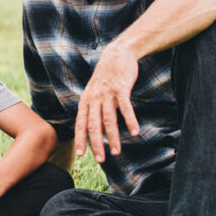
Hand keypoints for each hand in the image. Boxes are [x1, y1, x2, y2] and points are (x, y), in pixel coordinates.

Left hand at [75, 42, 140, 162]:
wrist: (117, 55)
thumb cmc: (106, 78)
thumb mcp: (95, 92)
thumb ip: (94, 109)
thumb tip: (96, 129)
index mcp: (86, 101)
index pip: (81, 123)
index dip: (80, 138)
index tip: (81, 154)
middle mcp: (94, 98)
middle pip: (94, 125)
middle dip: (96, 144)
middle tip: (100, 160)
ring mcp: (107, 93)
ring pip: (109, 120)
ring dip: (113, 137)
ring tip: (116, 152)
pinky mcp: (120, 89)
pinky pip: (125, 108)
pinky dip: (130, 120)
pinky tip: (135, 132)